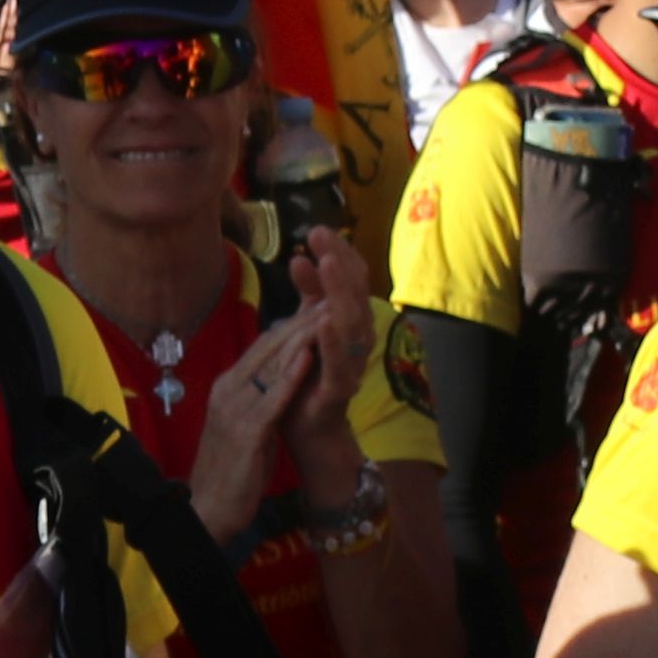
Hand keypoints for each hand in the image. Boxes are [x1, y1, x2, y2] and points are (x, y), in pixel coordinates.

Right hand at [187, 310, 333, 544]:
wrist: (209, 510)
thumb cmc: (232, 467)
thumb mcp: (245, 421)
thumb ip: (259, 394)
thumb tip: (281, 369)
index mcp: (229, 386)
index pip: (263, 346)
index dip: (293, 323)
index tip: (318, 301)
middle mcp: (229, 390)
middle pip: (269, 347)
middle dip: (302, 320)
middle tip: (330, 294)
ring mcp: (235, 409)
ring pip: (271, 365)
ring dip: (302, 336)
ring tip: (327, 311)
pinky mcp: (246, 432)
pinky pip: (271, 397)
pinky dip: (291, 374)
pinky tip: (308, 355)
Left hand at [287, 222, 382, 426]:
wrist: (304, 428)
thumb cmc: (304, 373)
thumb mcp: (302, 327)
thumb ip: (307, 297)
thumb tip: (301, 258)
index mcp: (348, 319)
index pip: (351, 277)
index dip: (338, 252)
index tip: (317, 230)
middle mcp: (357, 336)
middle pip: (356, 291)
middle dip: (339, 261)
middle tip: (319, 234)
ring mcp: (351, 360)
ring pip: (353, 320)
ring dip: (340, 290)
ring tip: (327, 262)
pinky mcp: (341, 387)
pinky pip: (341, 361)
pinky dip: (334, 340)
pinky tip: (324, 319)